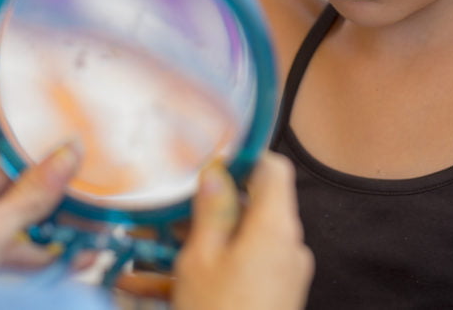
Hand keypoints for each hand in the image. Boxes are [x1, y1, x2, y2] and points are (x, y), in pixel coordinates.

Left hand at [0, 103, 83, 271]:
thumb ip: (34, 193)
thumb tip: (72, 151)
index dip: (10, 109)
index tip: (52, 104)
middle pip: (6, 172)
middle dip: (48, 185)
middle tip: (91, 181)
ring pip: (11, 211)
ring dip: (50, 223)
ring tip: (95, 227)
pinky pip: (7, 242)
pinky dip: (36, 251)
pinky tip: (76, 259)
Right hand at [172, 153, 313, 309]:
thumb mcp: (201, 261)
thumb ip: (211, 212)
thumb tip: (216, 173)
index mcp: (276, 227)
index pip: (273, 169)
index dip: (244, 159)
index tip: (212, 164)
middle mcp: (290, 245)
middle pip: (256, 206)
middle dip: (214, 206)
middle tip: (174, 212)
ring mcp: (288, 271)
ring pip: (247, 238)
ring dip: (211, 237)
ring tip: (163, 248)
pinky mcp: (280, 293)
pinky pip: (249, 264)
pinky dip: (220, 262)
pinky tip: (177, 278)